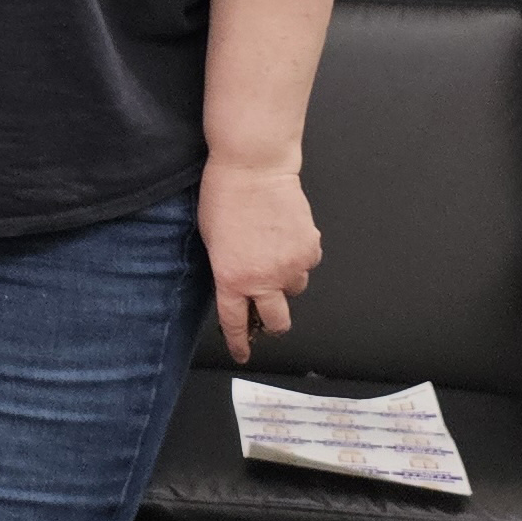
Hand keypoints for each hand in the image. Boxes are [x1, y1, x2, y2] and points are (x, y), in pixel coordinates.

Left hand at [197, 158, 320, 362]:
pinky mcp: (311, 250)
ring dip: (285, 279)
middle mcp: (265, 279)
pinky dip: (298, 257)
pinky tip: (284, 235)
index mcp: (233, 278)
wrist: (254, 168)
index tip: (242, 352)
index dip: (240, 342)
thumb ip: (225, 269)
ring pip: (294, 289)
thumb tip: (236, 285)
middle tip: (265, 309)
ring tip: (271, 249)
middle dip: (271, 323)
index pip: (236, 323)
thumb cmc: (224, 197)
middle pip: (277, 322)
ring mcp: (292, 267)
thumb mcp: (210, 239)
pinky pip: (306, 265)